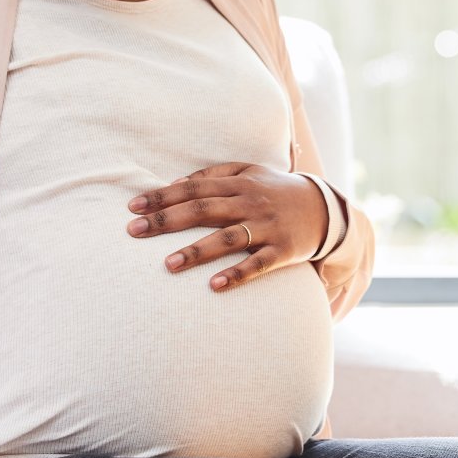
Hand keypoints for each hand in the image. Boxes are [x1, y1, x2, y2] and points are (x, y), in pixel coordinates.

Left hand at [125, 162, 327, 291]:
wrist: (324, 208)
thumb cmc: (274, 190)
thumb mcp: (248, 172)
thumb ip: (213, 174)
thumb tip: (176, 183)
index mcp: (238, 183)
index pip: (193, 188)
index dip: (162, 196)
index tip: (133, 207)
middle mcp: (250, 202)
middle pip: (203, 210)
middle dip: (166, 220)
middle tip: (134, 231)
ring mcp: (267, 227)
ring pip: (227, 239)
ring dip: (196, 251)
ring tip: (168, 265)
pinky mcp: (283, 251)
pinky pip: (258, 265)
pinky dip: (236, 275)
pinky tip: (213, 286)